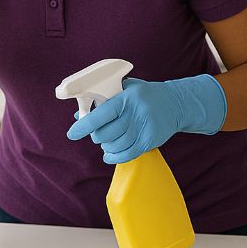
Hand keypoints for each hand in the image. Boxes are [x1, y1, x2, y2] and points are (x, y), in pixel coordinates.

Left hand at [65, 74, 226, 163]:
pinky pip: (127, 154)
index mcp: (127, 98)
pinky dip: (114, 157)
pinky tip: (109, 155)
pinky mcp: (150, 140)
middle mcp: (136, 113)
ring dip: (106, 147)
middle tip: (97, 134)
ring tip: (106, 142)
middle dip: (97, 136)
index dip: (84, 125)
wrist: (175, 103)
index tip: (72, 134)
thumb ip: (102, 101)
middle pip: (107, 133)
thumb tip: (78, 115)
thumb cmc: (143, 96)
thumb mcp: (124, 90)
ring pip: (116, 145)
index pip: (101, 114)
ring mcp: (144, 128)